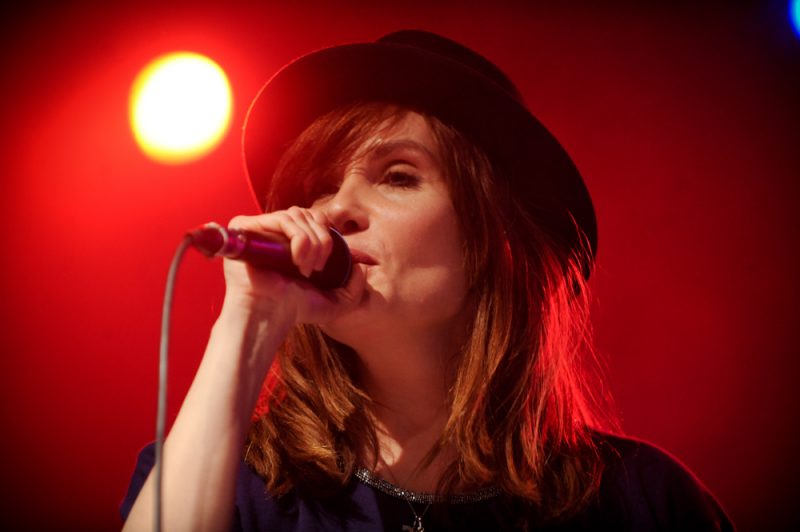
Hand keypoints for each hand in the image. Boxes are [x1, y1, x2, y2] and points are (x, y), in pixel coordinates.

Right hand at [219, 207, 365, 326]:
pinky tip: (296, 260)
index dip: (327, 235)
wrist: (269, 316)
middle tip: (317, 268)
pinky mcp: (245, 227)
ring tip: (305, 268)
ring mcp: (259, 228)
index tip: (325, 264)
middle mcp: (274, 231)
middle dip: (322, 240)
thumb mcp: (334, 303)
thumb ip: (354, 288)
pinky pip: (281, 218)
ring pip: (297, 215)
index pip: (315, 218)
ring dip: (310, 242)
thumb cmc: (294, 310)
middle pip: (309, 214)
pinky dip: (298, 238)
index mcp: (291, 240)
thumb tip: (360, 266)